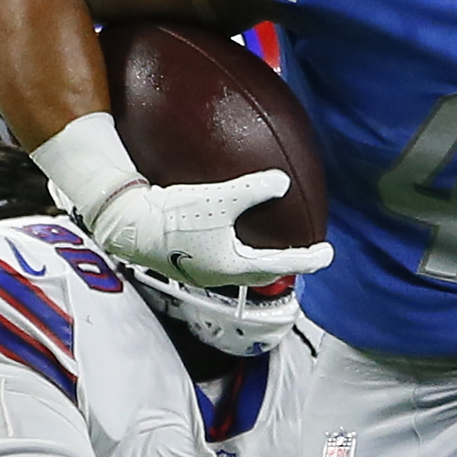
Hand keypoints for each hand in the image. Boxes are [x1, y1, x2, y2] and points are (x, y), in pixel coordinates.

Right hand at [87, 170, 333, 288]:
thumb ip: (254, 190)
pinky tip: (229, 229)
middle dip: (284, 264)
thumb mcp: (219, 198)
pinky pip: (223, 256)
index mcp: (234, 267)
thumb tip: (284, 181)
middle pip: (262, 274)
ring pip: (241, 269)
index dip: (307, 259)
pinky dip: (237, 248)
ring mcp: (201, 270)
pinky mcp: (186, 260)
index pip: (282, 265)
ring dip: (260, 259)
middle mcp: (220, 275)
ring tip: (269, 245)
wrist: (128, 225)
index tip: (327, 254)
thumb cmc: (174, 215)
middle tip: (303, 253)